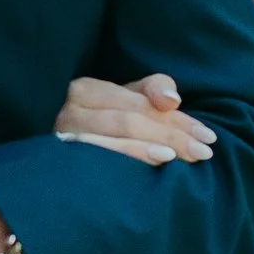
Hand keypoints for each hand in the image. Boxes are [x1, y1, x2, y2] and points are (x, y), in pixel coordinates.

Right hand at [54, 71, 216, 167]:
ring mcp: (63, 135)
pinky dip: (127, 159)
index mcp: (86, 89)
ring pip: (114, 137)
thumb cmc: (94, 122)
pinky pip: (98, 159)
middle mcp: (71, 109)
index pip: (140, 102)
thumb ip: (152, 91)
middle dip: (171, 135)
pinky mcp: (60, 159)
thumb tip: (172, 100)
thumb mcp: (121, 101)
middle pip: (130, 119)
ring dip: (149, 148)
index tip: (208, 135)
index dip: (177, 119)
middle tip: (204, 151)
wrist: (44, 156)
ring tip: (178, 157)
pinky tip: (152, 164)